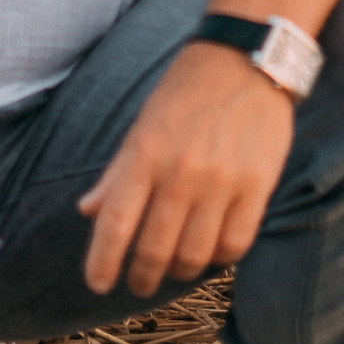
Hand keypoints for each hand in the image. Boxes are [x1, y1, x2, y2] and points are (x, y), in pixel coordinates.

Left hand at [78, 40, 294, 295]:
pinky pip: (235, 245)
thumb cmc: (185, 92)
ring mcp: (221, 181)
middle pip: (154, 250)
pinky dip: (220, 259)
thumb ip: (117, 172)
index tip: (97, 284)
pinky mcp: (256, 185)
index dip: (101, 262)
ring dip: (180, 272)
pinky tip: (212, 250)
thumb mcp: (142, 125)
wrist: (246, 58)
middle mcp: (180, 171)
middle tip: (140, 284)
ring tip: (175, 267)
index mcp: (145, 153)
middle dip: (142, 278)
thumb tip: (87, 211)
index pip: (114, 223)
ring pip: (194, 255)